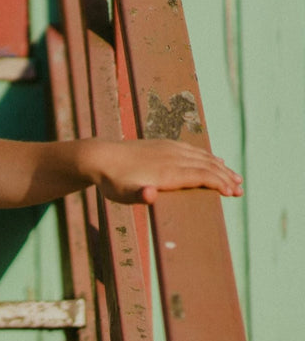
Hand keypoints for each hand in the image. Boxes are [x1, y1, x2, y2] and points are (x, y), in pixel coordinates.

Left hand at [92, 139, 242, 204]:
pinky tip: (212, 158)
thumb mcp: (123, 194)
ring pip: (201, 157)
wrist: (99, 157)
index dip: (219, 184)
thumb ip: (139, 196)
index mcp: (168, 172)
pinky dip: (206, 155)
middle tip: (240, 189)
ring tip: (234, 176)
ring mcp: (168, 149)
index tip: (233, 193)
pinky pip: (191, 149)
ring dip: (220, 166)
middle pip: (206, 166)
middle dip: (225, 177)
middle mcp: (171, 158)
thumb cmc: (112, 181)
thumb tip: (150, 194)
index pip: (202, 176)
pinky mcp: (162, 144)